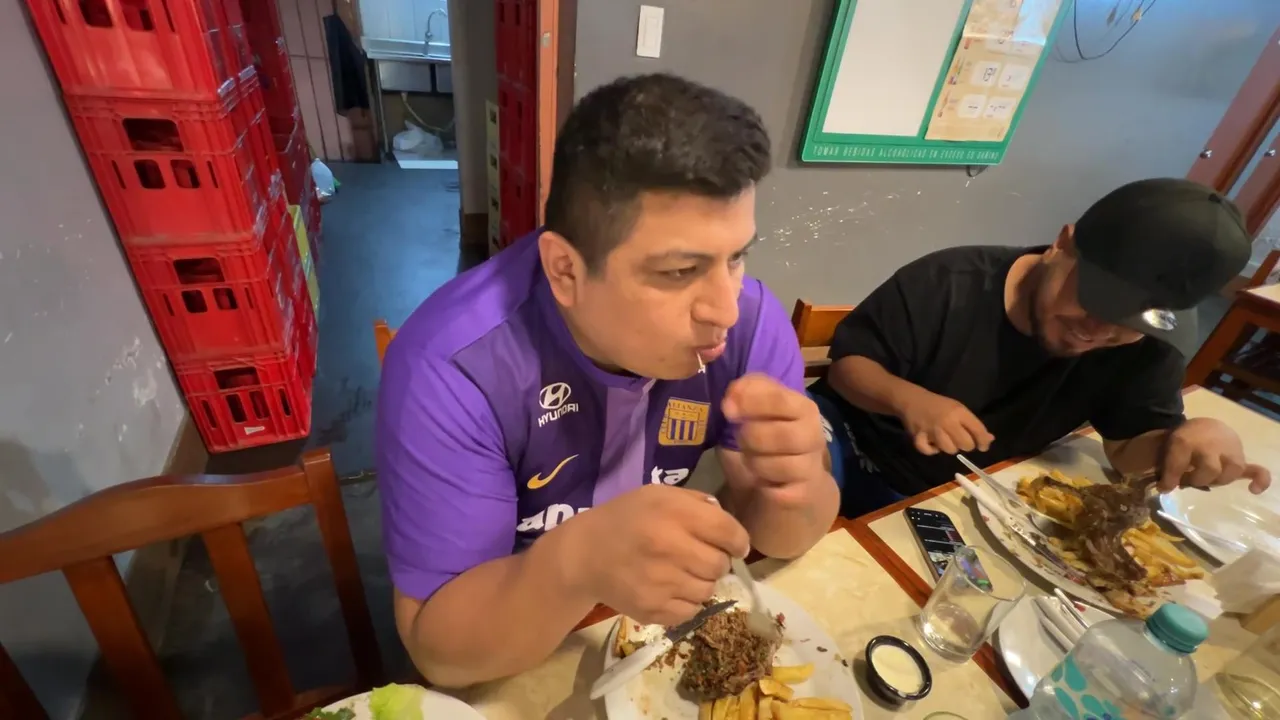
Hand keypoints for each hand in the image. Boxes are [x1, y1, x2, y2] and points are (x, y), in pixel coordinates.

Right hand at [567, 484, 749, 625]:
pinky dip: (686, 602)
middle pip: (721, 565)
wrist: (583, 555)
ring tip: (681, 572)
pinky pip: (691, 611)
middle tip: (698, 557)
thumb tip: (729, 525)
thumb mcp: (657, 496)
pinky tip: (669, 589)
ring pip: (708, 590)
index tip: (734, 545)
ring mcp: (661, 582)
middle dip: (716, 561)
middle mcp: (670, 547)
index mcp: (674, 513)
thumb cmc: (625, 519)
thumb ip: (696, 503)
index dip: (738, 540)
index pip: (729, 532)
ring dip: (701, 582)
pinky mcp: (653, 609)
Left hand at [722, 373, 827, 501]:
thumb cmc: (770, 444)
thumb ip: (748, 393)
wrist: (792, 488)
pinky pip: (778, 491)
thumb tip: (734, 391)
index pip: (780, 398)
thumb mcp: (758, 413)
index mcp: (803, 409)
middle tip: (740, 437)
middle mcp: (814, 436)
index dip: (750, 401)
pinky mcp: (803, 495)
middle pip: (781, 433)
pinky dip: (762, 484)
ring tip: (749, 459)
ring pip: (778, 463)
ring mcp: (811, 468)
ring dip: (754, 460)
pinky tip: (761, 480)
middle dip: (751, 436)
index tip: (727, 407)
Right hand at [897, 387, 993, 455]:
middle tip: (960, 439)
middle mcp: (947, 421)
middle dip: (966, 445)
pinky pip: (929, 452)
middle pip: (966, 444)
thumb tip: (989, 439)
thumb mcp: (958, 409)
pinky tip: (933, 445)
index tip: (983, 446)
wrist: (912, 400)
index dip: (983, 442)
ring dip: (949, 447)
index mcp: (959, 412)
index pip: (978, 431)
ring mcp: (932, 430)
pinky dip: (932, 451)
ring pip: (950, 450)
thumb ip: (973, 425)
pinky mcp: (919, 437)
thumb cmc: (939, 405)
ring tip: (946, 440)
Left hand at [1158, 417, 1270, 493]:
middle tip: (1187, 480)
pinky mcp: (1242, 459)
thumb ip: (1166, 467)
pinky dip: (1258, 480)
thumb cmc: (1185, 442)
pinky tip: (1253, 490)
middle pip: (1209, 469)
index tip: (1164, 487)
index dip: (1169, 478)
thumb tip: (1165, 489)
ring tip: (1207, 478)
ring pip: (1230, 473)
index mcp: (1187, 440)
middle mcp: (1211, 445)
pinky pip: (1255, 470)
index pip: (1177, 461)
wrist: (1205, 427)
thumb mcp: (1168, 449)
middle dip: (1196, 480)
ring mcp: (1230, 452)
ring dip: (1217, 481)